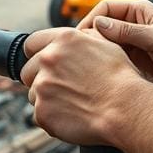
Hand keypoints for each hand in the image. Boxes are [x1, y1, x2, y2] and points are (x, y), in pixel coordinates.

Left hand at [20, 27, 141, 144]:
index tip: (44, 64)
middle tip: (63, 87)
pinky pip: (40, 115)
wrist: (124, 108)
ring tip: (74, 102)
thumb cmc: (120, 78)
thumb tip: (76, 35)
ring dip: (47, 98)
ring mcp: (42, 87)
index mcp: (63, 40)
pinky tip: (72, 114)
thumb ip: (83, 36)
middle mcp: (48, 59)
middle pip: (28, 70)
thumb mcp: (106, 43)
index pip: (31, 43)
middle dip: (41, 77)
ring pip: (34, 94)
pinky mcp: (41, 112)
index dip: (38, 54)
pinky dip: (52, 117)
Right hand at [78, 0, 152, 96]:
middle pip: (100, 27)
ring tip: (84, 72)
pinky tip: (98, 80)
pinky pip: (112, 61)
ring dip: (95, 56)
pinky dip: (104, 67)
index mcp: (139, 10)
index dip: (89, 23)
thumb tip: (97, 24)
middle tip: (76, 60)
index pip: (103, 9)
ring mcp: (134, 44)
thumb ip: (128, 31)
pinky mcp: (135, 62)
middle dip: (88, 41)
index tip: (80, 42)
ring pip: (104, 46)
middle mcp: (134, 24)